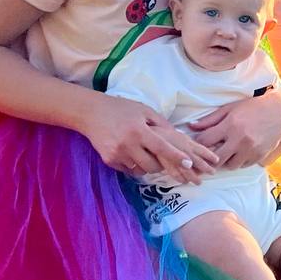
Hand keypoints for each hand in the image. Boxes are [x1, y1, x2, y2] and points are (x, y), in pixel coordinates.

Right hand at [83, 95, 217, 183]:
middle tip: (160, 156)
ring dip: (147, 165)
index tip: (189, 163)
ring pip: (140, 170)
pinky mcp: (109, 160)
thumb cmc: (121, 108)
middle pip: (152, 165)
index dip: (176, 156)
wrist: (91, 113)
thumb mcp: (143, 110)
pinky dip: (133, 165)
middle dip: (160, 164)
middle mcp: (128, 144)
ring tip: (143, 152)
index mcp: (139, 130)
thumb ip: (161, 124)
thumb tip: (179, 136)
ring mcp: (117, 154)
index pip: (162, 147)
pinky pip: (128, 170)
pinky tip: (130, 152)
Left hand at [189, 92, 280, 169]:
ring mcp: (250, 150)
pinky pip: (242, 165)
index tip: (195, 145)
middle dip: (208, 159)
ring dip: (224, 162)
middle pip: (216, 158)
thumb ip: (210, 119)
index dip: (197, 144)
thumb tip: (191, 126)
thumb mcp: (230, 108)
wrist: (280, 113)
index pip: (206, 141)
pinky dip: (237, 162)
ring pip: (229, 165)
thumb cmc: (253, 108)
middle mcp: (240, 139)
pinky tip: (236, 154)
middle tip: (205, 157)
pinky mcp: (259, 156)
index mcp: (230, 125)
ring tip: (223, 154)